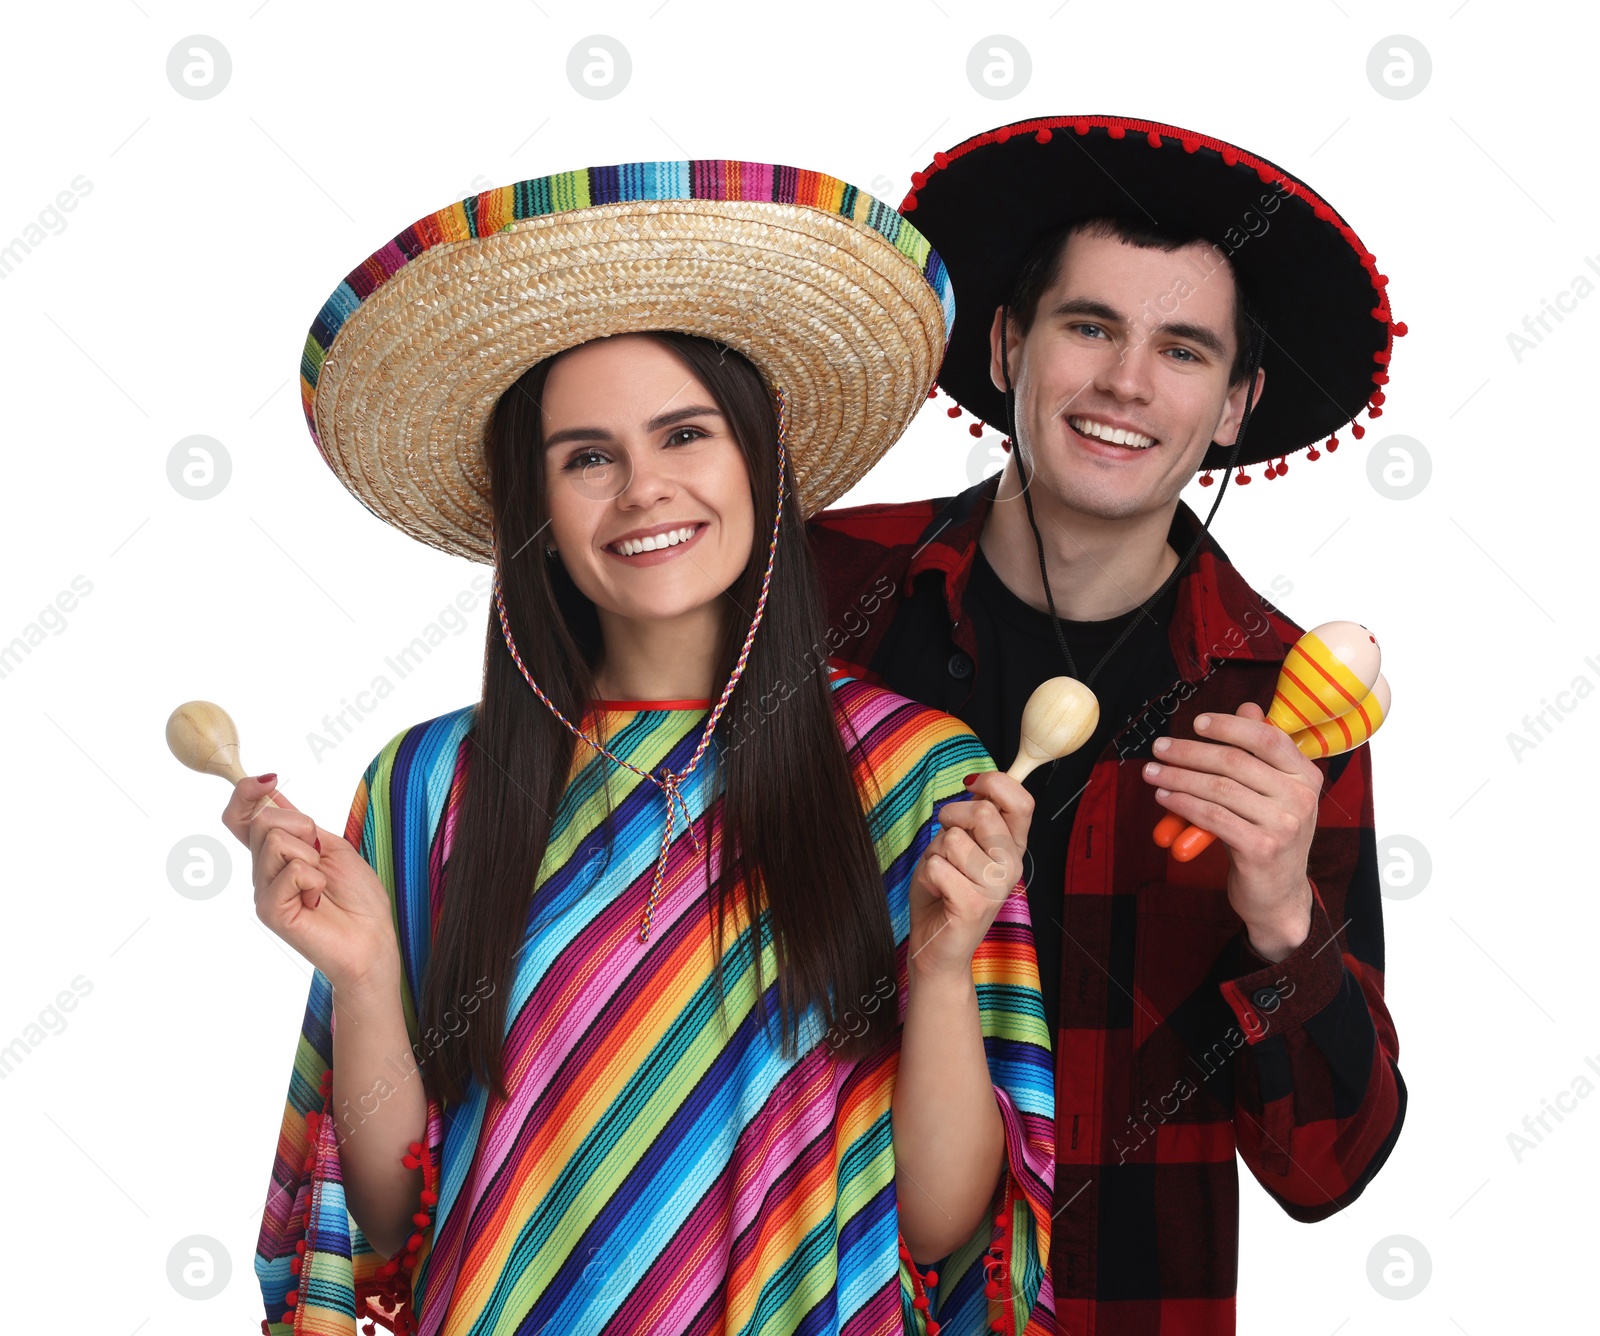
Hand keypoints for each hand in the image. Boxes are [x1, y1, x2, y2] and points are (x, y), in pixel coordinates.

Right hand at [221, 775, 401, 992]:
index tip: (268, 778)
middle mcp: (263, 871)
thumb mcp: (331, 846)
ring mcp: (263, 890)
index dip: (245, 793)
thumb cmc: (357, 897)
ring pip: (275, 841)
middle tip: (320, 858)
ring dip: (311, 856)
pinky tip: (318, 901)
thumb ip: (299, 824)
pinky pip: (291, 871)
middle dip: (302, 827)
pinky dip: (315, 880)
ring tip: (321, 883)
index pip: (240, 817)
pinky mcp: (270, 910)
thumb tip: (268, 790)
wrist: (372, 938)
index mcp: (276, 854)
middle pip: (262, 821)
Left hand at [906, 770, 1031, 983]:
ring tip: (943, 876)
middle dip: (951, 817)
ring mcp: (997, 886)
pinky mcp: (975, 904)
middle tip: (945, 843)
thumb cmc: (944, 891)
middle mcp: (1013, 865)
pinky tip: (939, 893)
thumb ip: (971, 820)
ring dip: (935, 854)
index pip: (1022, 802)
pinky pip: (937, 866)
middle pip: (982, 811)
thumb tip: (976, 784)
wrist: (936, 946)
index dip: (996, 782)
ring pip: (953, 839)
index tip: (973, 785)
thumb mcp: (959, 845)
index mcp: (1012, 848)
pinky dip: (927, 876)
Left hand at [1142, 702, 1318, 957]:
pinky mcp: (1262, 848)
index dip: (1229, 726)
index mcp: (1305, 775)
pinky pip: (1212, 816)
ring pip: (1218, 788)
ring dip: (1178, 776)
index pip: (1267, 737)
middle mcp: (1301, 796)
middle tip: (1159, 748)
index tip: (1196, 723)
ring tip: (1152, 772)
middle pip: (1234, 761)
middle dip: (1189, 751)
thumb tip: (1248, 707)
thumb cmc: (1269, 836)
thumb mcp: (1272, 792)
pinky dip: (1183, 804)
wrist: (1279, 895)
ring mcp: (1284, 824)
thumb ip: (1260, 752)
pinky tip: (1165, 797)